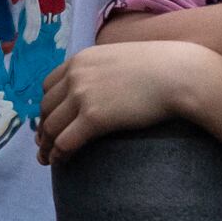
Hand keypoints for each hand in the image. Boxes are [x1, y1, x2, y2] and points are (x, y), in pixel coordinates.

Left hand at [37, 40, 220, 164]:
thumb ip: (103, 70)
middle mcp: (76, 75)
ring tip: (47, 158)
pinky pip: (65, 141)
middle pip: (46, 107)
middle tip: (43, 144)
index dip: (46, 107)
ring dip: (46, 145)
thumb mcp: (120, 58)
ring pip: (51, 126)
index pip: (49, 86)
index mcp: (80, 60)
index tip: (47, 121)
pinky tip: (59, 162)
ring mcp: (82, 95)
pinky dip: (58, 154)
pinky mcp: (94, 117)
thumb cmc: (160, 67)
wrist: (178, 74)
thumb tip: (101, 86)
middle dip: (43, 128)